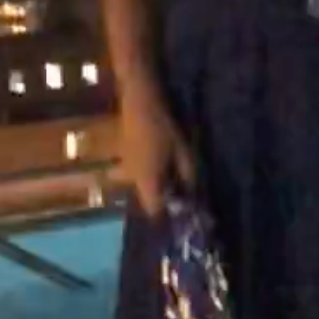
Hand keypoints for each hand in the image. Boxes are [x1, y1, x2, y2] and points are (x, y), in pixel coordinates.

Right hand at [119, 88, 192, 216]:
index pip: (153, 211)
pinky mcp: (126, 157)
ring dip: (157, 189)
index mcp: (147, 181)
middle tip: (182, 196)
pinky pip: (139, 176)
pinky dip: (152, 177)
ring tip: (174, 182)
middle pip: (147, 201)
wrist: (140, 103)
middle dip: (163, 202)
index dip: (167, 215)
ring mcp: (127, 168)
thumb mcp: (183, 153)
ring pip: (143, 188)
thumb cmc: (163, 128)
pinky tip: (164, 168)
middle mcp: (133, 179)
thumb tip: (192, 195)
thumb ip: (188, 176)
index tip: (182, 212)